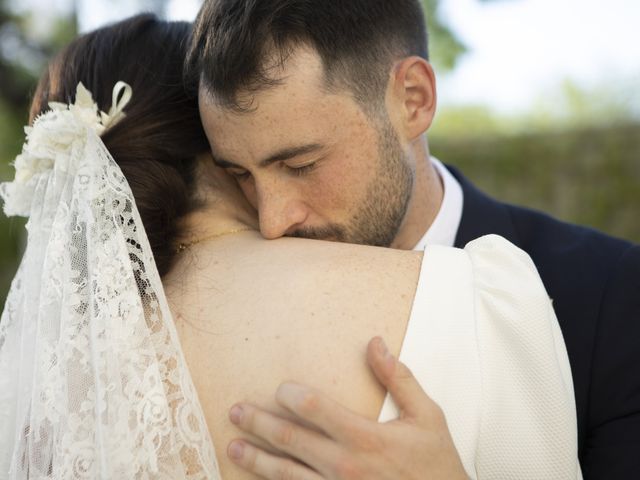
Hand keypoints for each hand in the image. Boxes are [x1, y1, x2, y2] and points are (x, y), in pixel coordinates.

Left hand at [226, 336, 467, 478]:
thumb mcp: (427, 416)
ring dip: (256, 459)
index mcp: (365, 438)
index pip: (316, 409)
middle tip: (236, 412)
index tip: (280, 389)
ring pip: (285, 474)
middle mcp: (345, 466)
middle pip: (291, 440)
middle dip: (259, 424)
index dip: (292, 396)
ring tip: (233, 447)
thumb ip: (399, 378)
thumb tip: (375, 343)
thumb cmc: (435, 465)